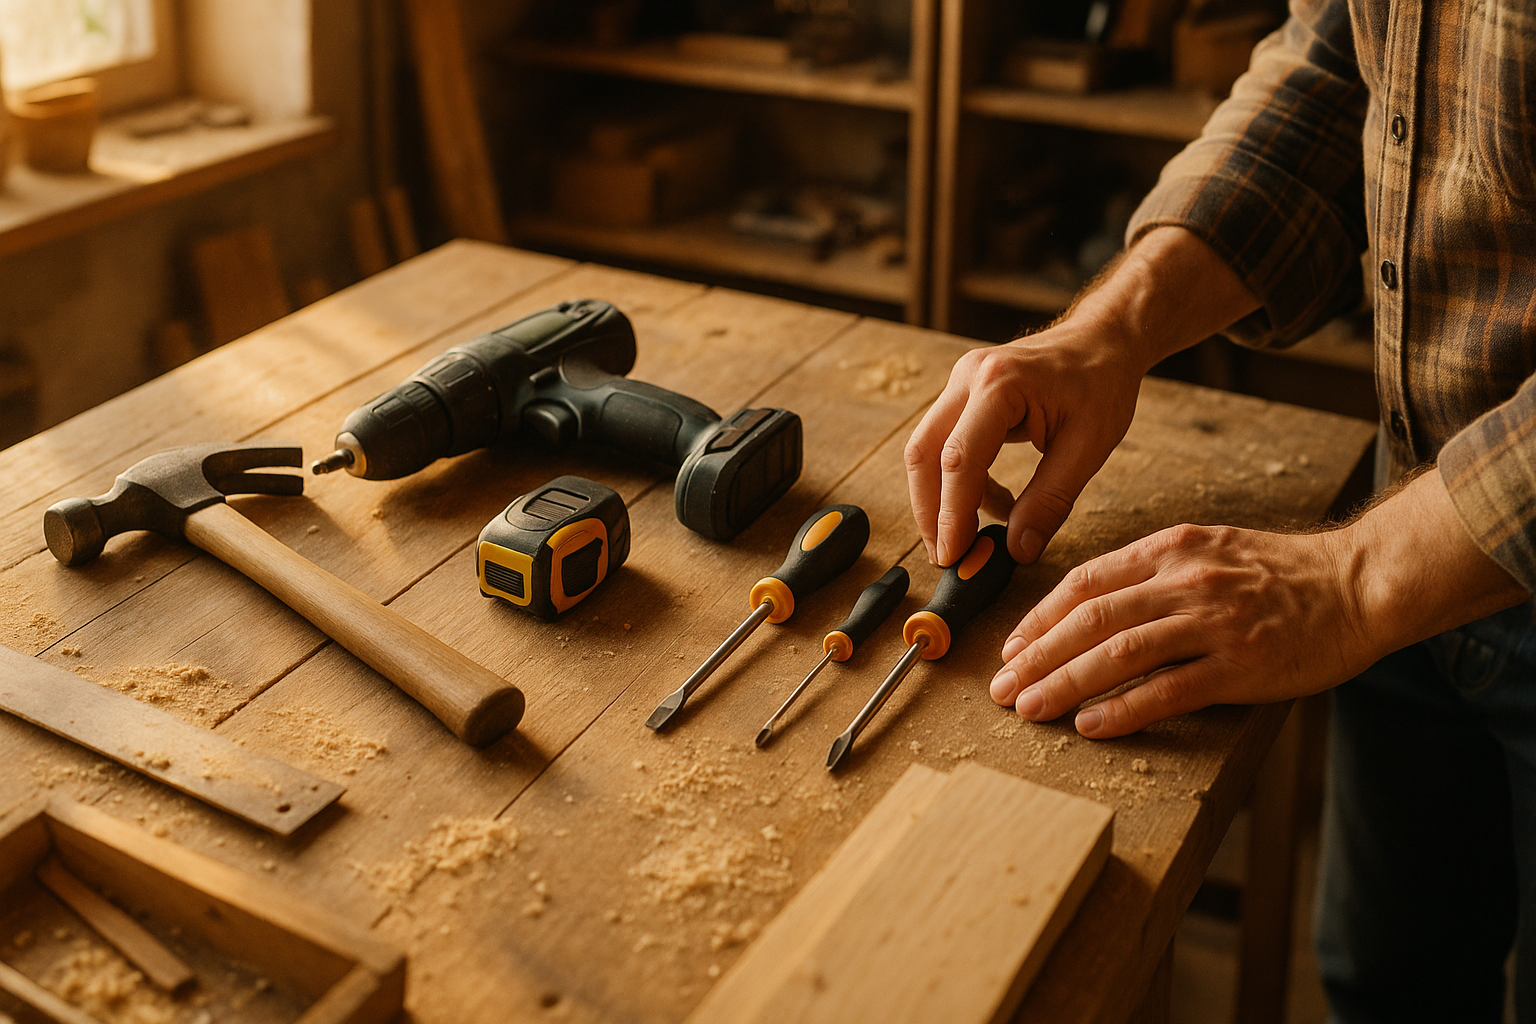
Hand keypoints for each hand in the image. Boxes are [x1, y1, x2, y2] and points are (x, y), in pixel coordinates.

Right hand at [905, 227, 1262, 567]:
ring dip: (942, 499)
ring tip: (973, 537)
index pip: (959, 460)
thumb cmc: (1102, 384)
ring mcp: (961, 383)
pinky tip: (995, 504)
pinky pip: (947, 444)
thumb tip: (1018, 551)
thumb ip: (1050, 501)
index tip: (952, 556)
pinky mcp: (963, 395)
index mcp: (1000, 385)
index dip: (951, 515)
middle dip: (930, 511)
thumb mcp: (1088, 447)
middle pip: (924, 453)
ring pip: (927, 450)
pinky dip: (962, 482)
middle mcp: (968, 378)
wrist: (1103, 340)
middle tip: (946, 556)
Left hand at [989, 523, 1371, 736]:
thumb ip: (1152, 571)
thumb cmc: (1280, 574)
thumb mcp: (1208, 549)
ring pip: (1120, 654)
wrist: (1358, 584)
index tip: (1011, 648)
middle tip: (1002, 688)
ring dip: (1065, 684)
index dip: (1039, 618)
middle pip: (1091, 620)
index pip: (1085, 584)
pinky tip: (1090, 725)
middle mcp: (1185, 581)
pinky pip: (1169, 690)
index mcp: (1170, 549)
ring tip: (1030, 709)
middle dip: (1037, 657)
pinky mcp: (1242, 665)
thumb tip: (1090, 604)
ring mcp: (1214, 623)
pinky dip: (1123, 709)